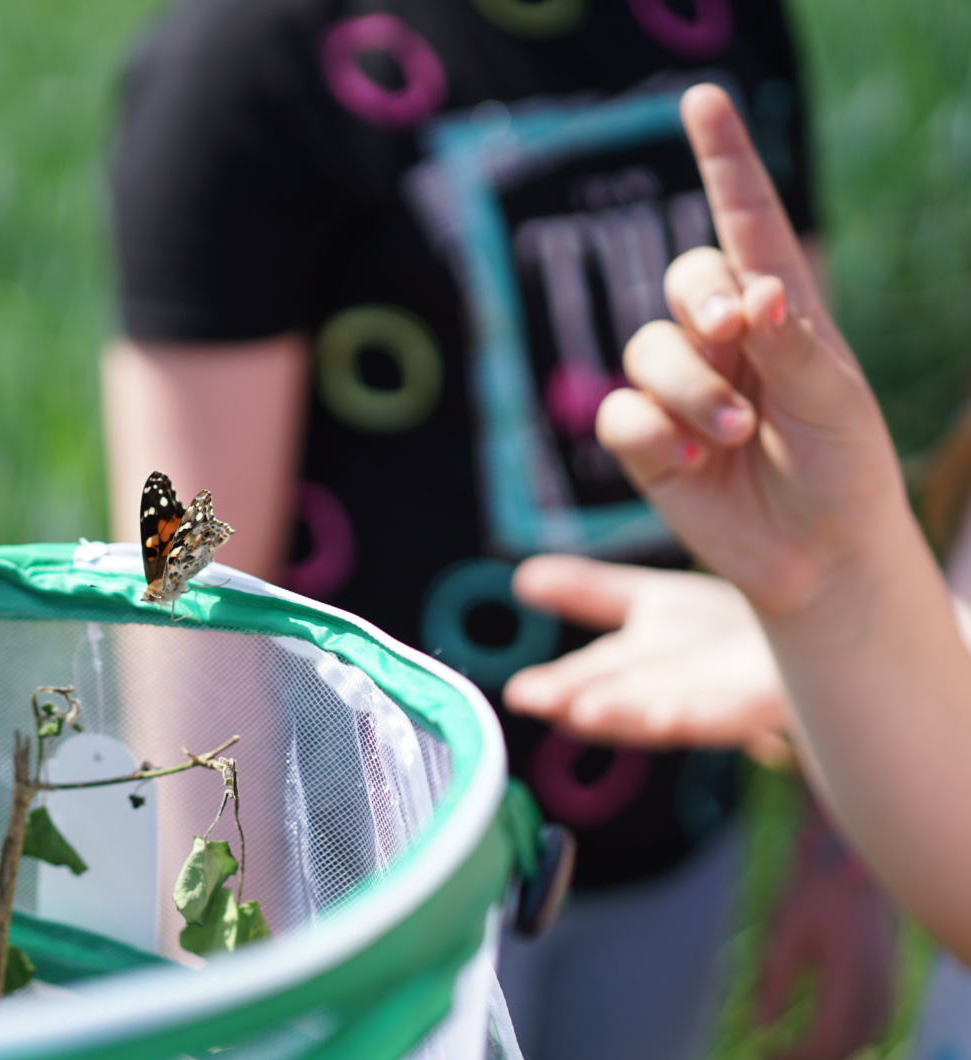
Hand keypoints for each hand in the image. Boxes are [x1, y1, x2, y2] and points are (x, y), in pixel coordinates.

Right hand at [503, 555, 793, 765]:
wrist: (815, 632)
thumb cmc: (727, 632)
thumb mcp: (650, 603)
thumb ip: (587, 594)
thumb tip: (521, 579)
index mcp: (640, 667)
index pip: (590, 676)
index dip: (556, 687)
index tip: (519, 693)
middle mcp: (670, 687)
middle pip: (618, 698)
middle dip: (580, 703)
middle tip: (539, 702)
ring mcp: (714, 697)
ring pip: (664, 711)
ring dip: (625, 716)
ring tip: (588, 712)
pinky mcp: (760, 699)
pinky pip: (727, 711)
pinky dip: (695, 715)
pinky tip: (668, 712)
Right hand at [597, 84, 903, 618]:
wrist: (818, 556)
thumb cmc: (844, 467)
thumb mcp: (838, 402)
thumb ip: (795, 346)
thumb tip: (756, 290)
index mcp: (780, 312)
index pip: (747, 222)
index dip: (723, 160)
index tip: (704, 101)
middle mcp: (722, 340)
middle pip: (682, 280)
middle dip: (700, 300)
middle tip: (734, 331)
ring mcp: (678, 389)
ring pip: (644, 350)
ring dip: (688, 390)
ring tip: (730, 435)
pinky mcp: (644, 442)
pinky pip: (617, 415)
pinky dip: (652, 436)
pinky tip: (693, 463)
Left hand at [757, 807, 894, 1059]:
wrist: (855, 864)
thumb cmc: (816, 894)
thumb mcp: (784, 933)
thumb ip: (773, 982)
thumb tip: (760, 1025)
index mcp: (848, 981)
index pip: (826, 1042)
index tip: (765, 1058)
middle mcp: (875, 990)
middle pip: (848, 1049)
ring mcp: (887, 986)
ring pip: (866, 1041)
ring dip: (833, 1056)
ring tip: (796, 1057)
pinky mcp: (889, 980)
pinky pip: (876, 1025)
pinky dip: (852, 1040)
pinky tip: (829, 1038)